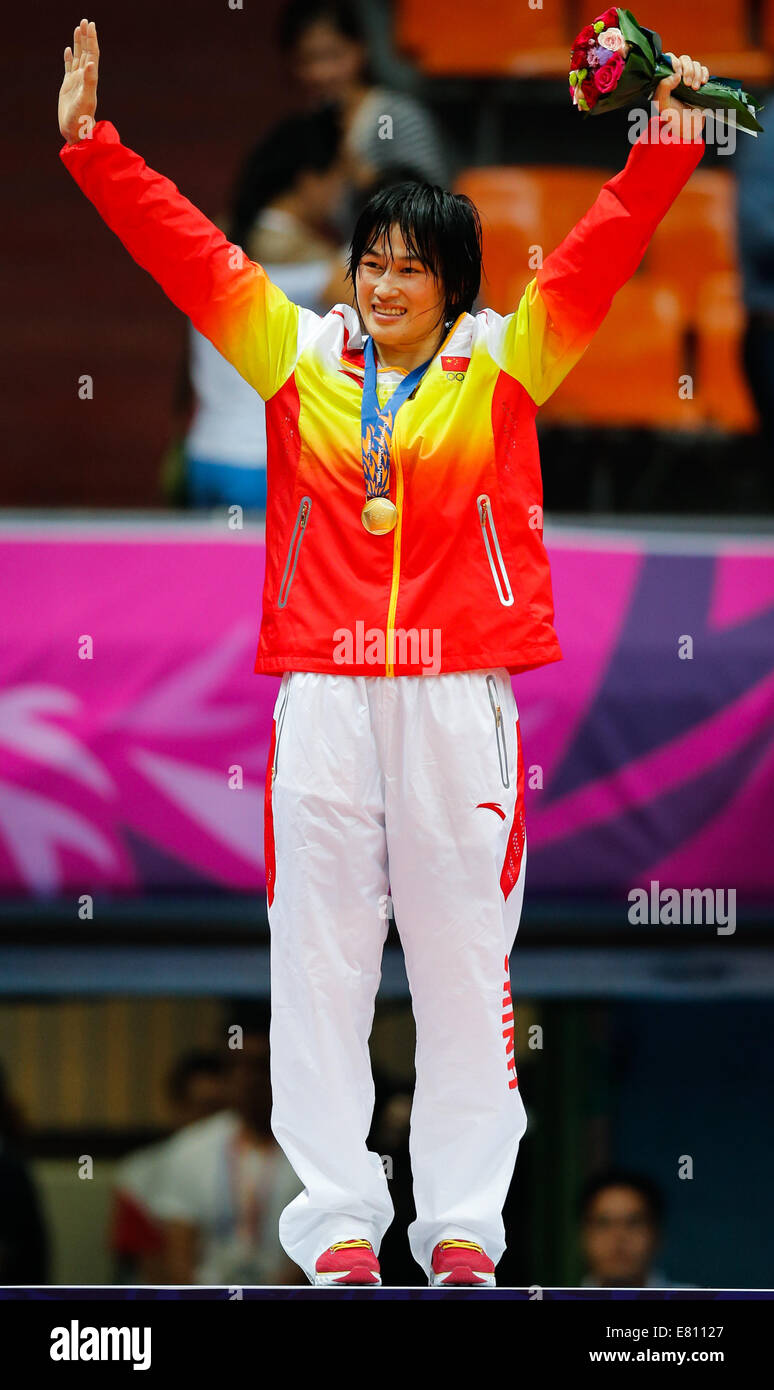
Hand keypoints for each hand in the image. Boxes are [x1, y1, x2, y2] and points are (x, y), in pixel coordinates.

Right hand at [59, 18, 98, 143]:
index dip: (91, 40)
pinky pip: (68, 67)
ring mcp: (76, 81)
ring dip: (78, 44)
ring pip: (77, 57)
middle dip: (86, 37)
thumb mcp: (86, 99)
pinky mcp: (68, 86)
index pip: (92, 54)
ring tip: (78, 29)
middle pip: (86, 52)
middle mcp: (84, 77)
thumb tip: (91, 63)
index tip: (91, 25)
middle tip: (85, 21)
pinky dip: (68, 57)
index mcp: (89, 78)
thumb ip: (90, 81)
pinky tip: (68, 49)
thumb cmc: (82, 118)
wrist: (76, 130)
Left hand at [655, 53, 709, 137]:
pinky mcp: (700, 81)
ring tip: (694, 88)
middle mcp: (677, 76)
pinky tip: (703, 83)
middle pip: (684, 59)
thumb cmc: (672, 118)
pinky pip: (704, 69)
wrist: (688, 128)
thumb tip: (675, 75)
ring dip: (696, 74)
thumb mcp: (662, 104)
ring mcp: (689, 78)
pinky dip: (704, 74)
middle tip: (688, 85)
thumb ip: (663, 88)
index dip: (674, 62)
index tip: (678, 73)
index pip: (669, 59)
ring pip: (695, 63)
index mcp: (665, 79)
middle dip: (688, 70)